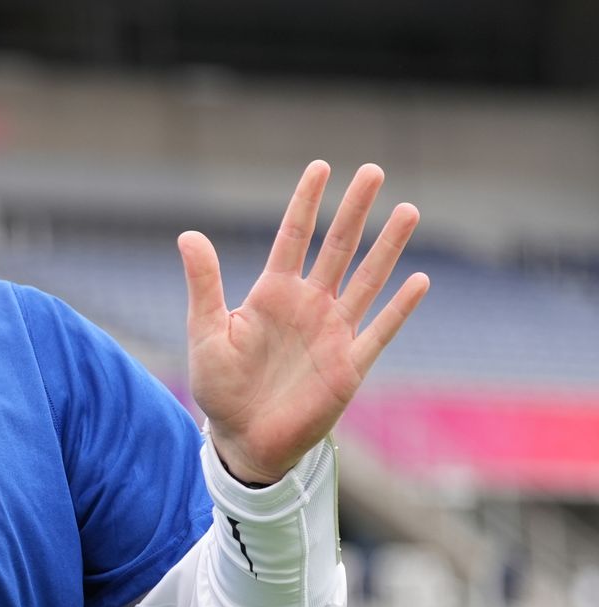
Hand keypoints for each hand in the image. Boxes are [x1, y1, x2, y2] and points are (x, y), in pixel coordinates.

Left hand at [179, 161, 429, 485]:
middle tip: (373, 170)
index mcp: (272, 294)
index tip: (320, 168)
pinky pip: (380, 331)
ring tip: (408, 210)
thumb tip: (188, 234)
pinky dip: (399, 308)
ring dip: (387, 247)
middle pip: (338, 247)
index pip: (294, 237)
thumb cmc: (220, 386)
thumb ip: (204, 284)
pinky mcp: (350, 365)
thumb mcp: (206, 331)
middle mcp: (308, 306)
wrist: (243, 438)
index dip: (306, 203)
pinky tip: (418, 280)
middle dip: (355, 210)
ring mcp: (332, 333)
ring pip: (367, 280)